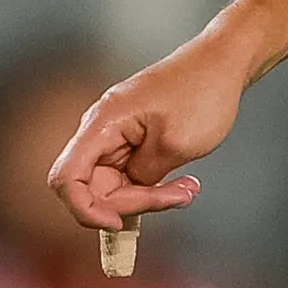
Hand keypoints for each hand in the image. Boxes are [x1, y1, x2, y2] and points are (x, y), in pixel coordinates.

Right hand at [50, 38, 248, 232]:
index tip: (119, 224)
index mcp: (102, 124)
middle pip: (93, 188)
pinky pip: (129, 176)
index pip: (66, 178)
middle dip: (133, 203)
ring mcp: (114, 136)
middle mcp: (100, 130)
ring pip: (114, 186)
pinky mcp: (130, 141)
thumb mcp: (175, 145)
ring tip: (188, 189)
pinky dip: (153, 186)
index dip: (85, 209)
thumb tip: (126, 194)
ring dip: (149, 196)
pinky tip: (183, 184)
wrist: (221, 63)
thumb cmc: (201, 93)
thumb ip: (143, 176)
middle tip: (178, 196)